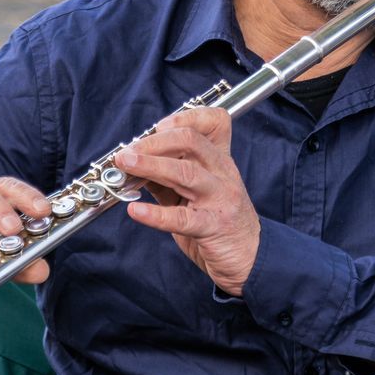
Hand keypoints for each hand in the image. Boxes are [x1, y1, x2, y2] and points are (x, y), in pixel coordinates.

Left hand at [113, 107, 258, 296]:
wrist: (250, 257)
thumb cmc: (218, 221)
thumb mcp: (194, 192)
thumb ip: (167, 176)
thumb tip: (132, 164)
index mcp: (220, 159)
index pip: (213, 122)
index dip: (185, 116)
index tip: (157, 126)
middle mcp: (223, 172)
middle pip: (191, 141)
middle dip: (155, 142)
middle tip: (127, 152)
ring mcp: (220, 198)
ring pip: (186, 173)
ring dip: (151, 166)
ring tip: (125, 166)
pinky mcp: (214, 226)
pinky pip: (183, 218)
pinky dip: (156, 214)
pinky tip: (135, 210)